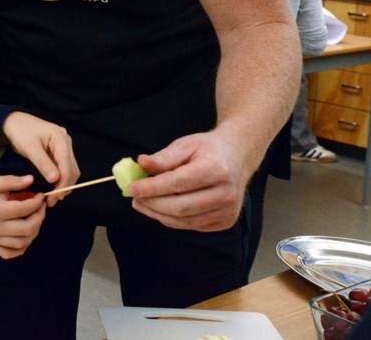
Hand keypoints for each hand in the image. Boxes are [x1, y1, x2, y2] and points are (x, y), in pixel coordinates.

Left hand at [0, 112, 79, 205]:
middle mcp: (65, 141)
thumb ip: (43, 163)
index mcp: (60, 138)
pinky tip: (53, 187)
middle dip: (64, 186)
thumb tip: (56, 180)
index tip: (55, 197)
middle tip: (53, 200)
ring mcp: (63, 146)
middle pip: (72, 169)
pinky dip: (60, 179)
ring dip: (64, 184)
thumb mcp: (30, 148)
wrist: (12, 122)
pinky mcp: (59, 151)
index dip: (63, 183)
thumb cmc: (20, 132)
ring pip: (70, 170)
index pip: (67, 165)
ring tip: (53, 197)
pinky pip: (64, 167)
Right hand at [0, 173, 45, 258]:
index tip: (40, 195)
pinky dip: (20, 249)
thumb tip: (29, 180)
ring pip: (21, 244)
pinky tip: (23, 239)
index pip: (24, 209)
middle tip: (41, 208)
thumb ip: (7, 182)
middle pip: (27, 229)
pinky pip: (8, 253)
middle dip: (39, 218)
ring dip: (33, 233)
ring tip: (34, 221)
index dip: (37, 202)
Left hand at [125, 131, 254, 231]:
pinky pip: (192, 226)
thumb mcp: (186, 145)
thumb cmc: (209, 149)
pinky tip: (160, 210)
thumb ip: (164, 157)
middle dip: (152, 204)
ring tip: (142, 204)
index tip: (131, 188)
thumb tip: (140, 163)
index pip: (178, 183)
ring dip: (158, 215)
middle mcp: (225, 193)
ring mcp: (228, 210)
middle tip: (134, 198)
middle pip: (181, 207)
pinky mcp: (226, 222)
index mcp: (217, 169)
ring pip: (185, 221)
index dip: (152, 188)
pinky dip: (172, 220)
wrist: (238, 157)